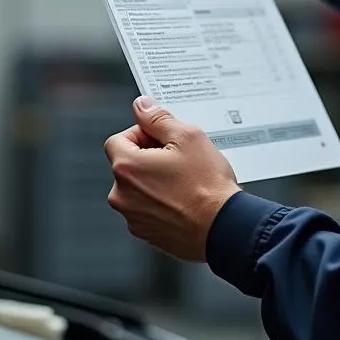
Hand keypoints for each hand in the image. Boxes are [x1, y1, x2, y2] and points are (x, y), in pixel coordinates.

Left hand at [105, 97, 240, 261]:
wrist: (223, 227)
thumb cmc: (207, 187)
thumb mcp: (188, 136)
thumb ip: (158, 118)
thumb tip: (142, 107)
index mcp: (127, 168)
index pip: (117, 139)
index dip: (141, 134)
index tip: (160, 138)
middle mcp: (122, 195)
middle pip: (128, 164)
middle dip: (150, 157)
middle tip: (179, 158)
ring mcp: (133, 217)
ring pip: (138, 187)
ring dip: (156, 180)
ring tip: (185, 180)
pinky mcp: (146, 232)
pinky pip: (148, 208)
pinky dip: (162, 201)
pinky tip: (185, 198)